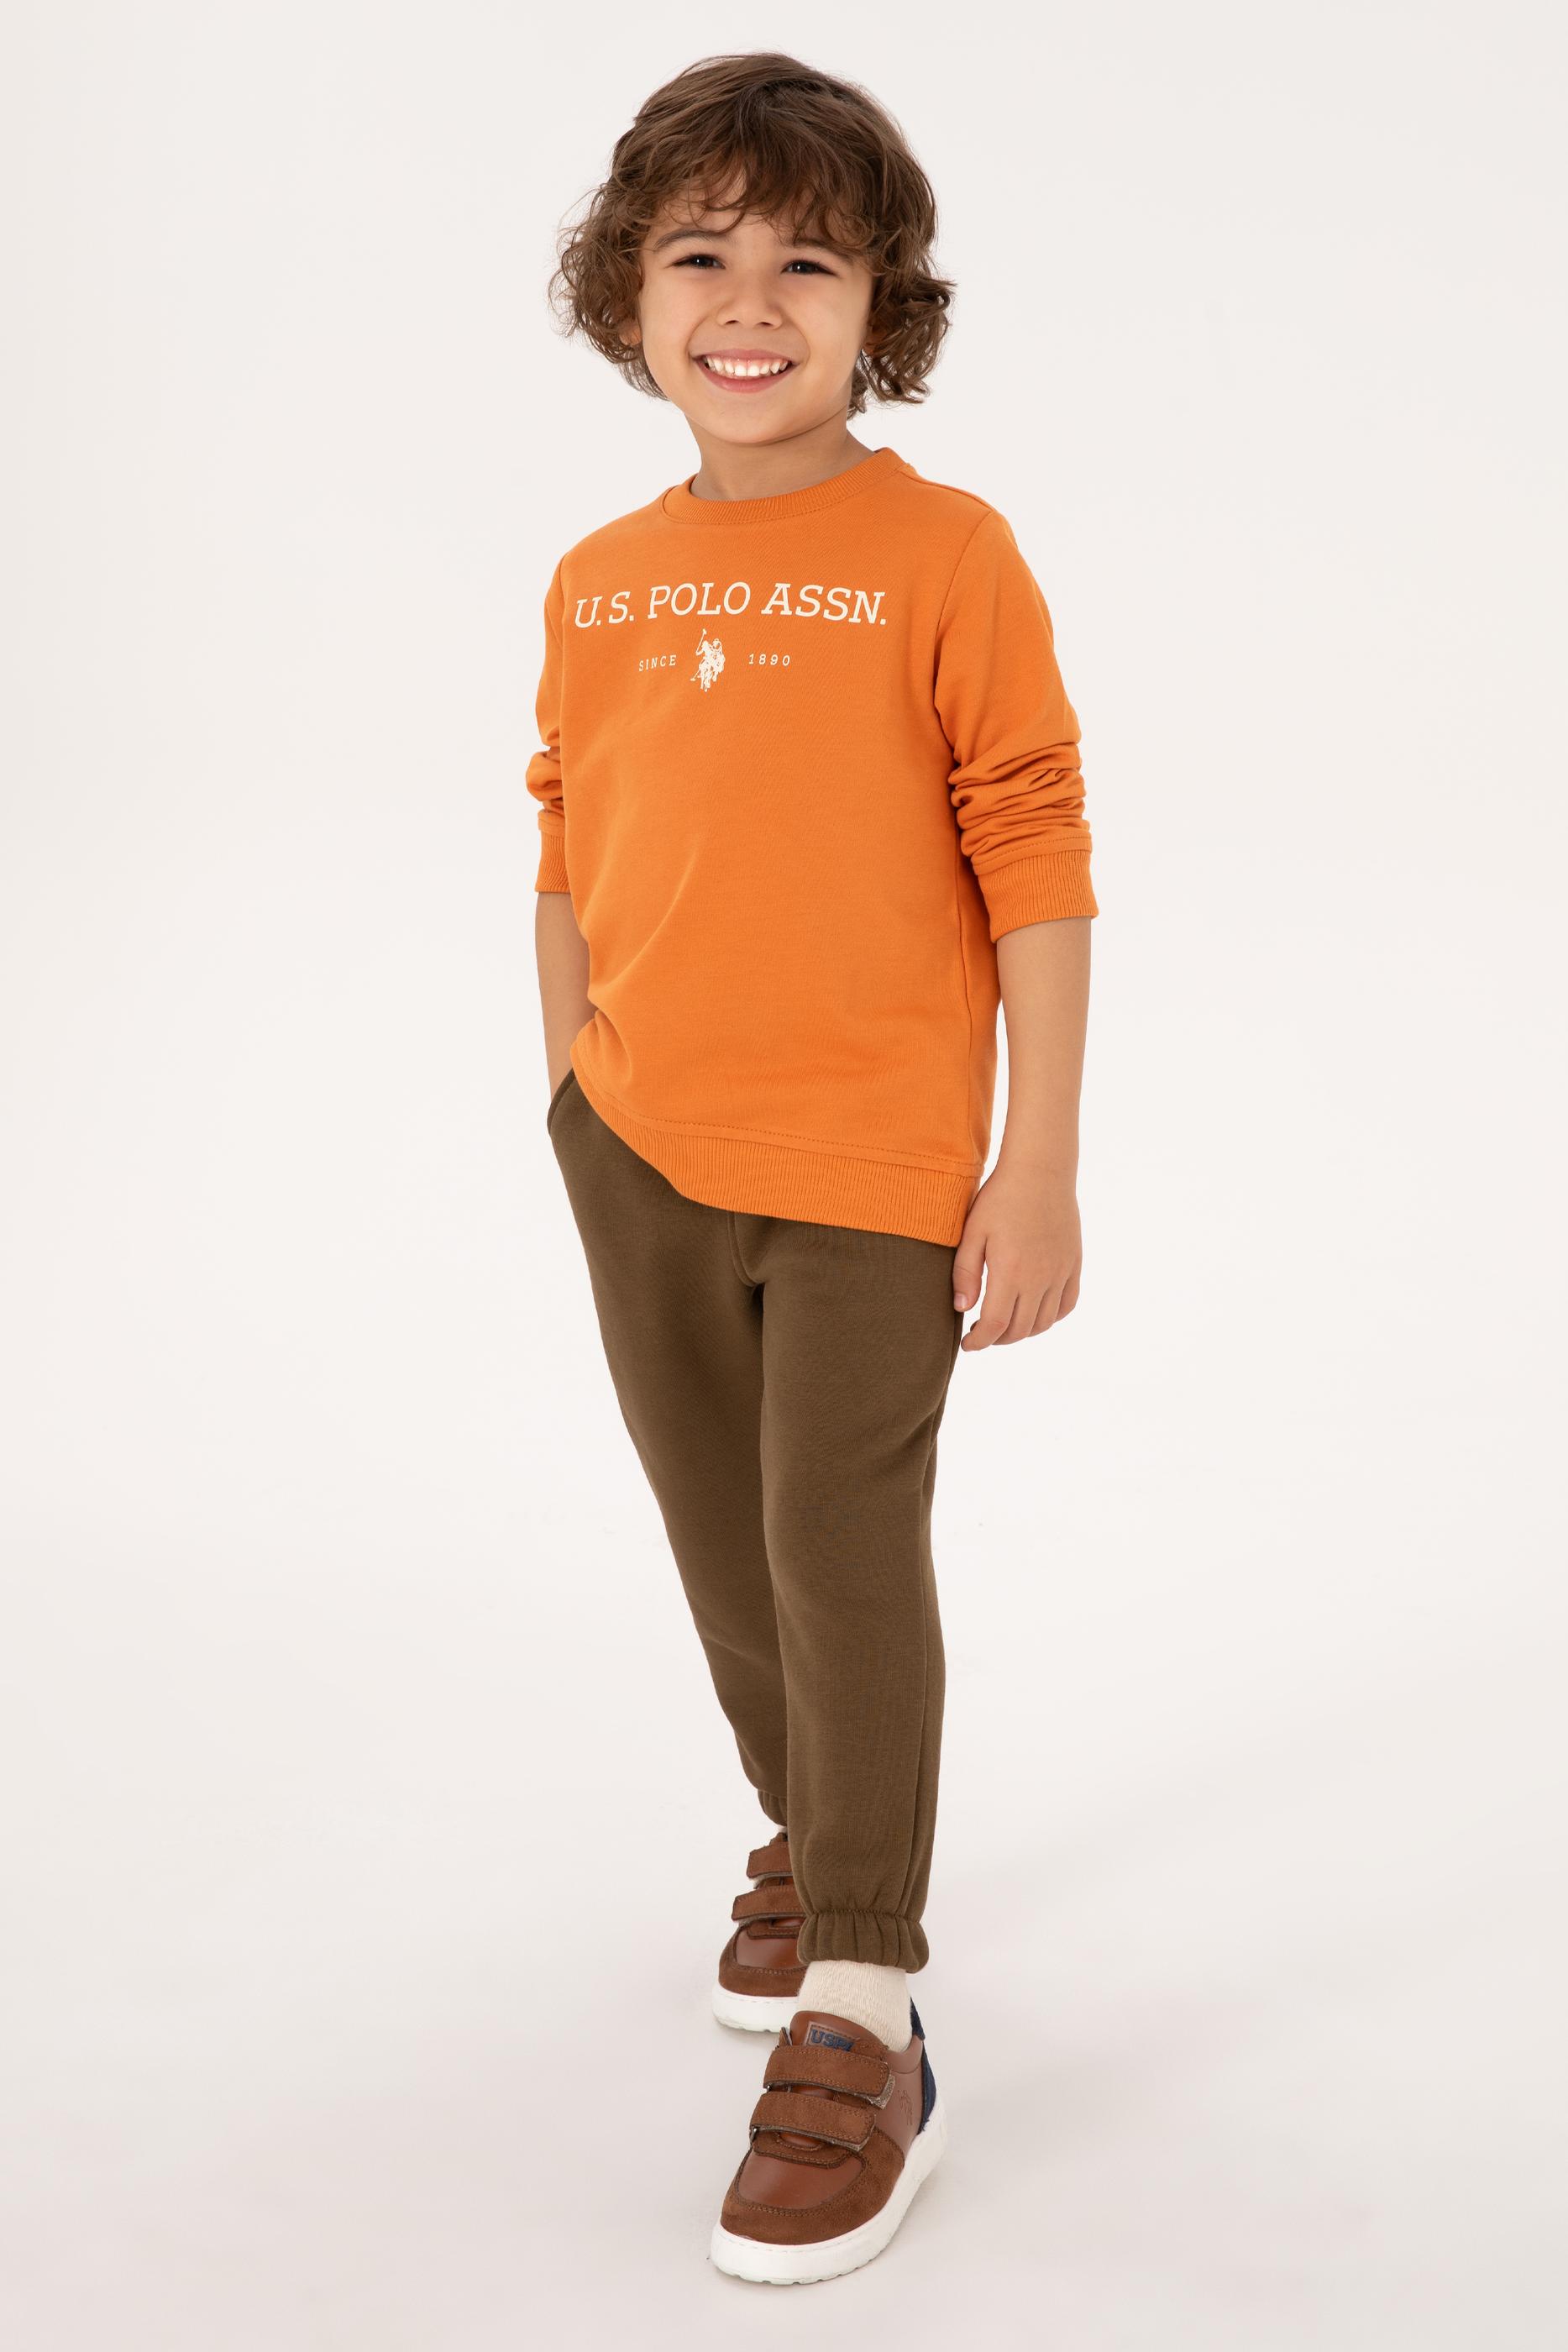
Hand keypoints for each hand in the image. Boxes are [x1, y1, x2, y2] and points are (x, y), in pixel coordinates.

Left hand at [951, 1159, 1081, 1349]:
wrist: (1041, 1171)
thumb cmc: (1000, 1198)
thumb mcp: (972, 1232)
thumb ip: (965, 1273)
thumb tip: (963, 1310)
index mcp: (1011, 1271)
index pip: (996, 1325)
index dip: (980, 1342)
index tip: (967, 1345)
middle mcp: (1040, 1277)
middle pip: (1020, 1329)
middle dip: (997, 1339)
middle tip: (981, 1333)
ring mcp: (1061, 1272)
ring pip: (1044, 1322)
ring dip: (1023, 1332)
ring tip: (1005, 1324)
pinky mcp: (1073, 1264)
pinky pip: (1067, 1304)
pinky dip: (1050, 1318)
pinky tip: (1034, 1312)